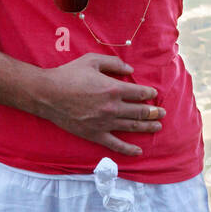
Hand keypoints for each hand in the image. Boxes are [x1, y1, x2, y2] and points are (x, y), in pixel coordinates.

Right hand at [35, 53, 162, 155]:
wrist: (48, 94)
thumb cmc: (69, 74)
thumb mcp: (92, 60)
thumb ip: (113, 63)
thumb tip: (130, 70)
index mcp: (113, 88)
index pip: (139, 93)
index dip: (149, 93)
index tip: (153, 94)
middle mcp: (112, 107)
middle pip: (140, 111)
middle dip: (154, 112)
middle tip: (162, 113)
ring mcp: (104, 123)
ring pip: (131, 127)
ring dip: (147, 127)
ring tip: (158, 127)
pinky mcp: (95, 134)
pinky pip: (115, 144)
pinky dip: (128, 149)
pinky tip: (138, 151)